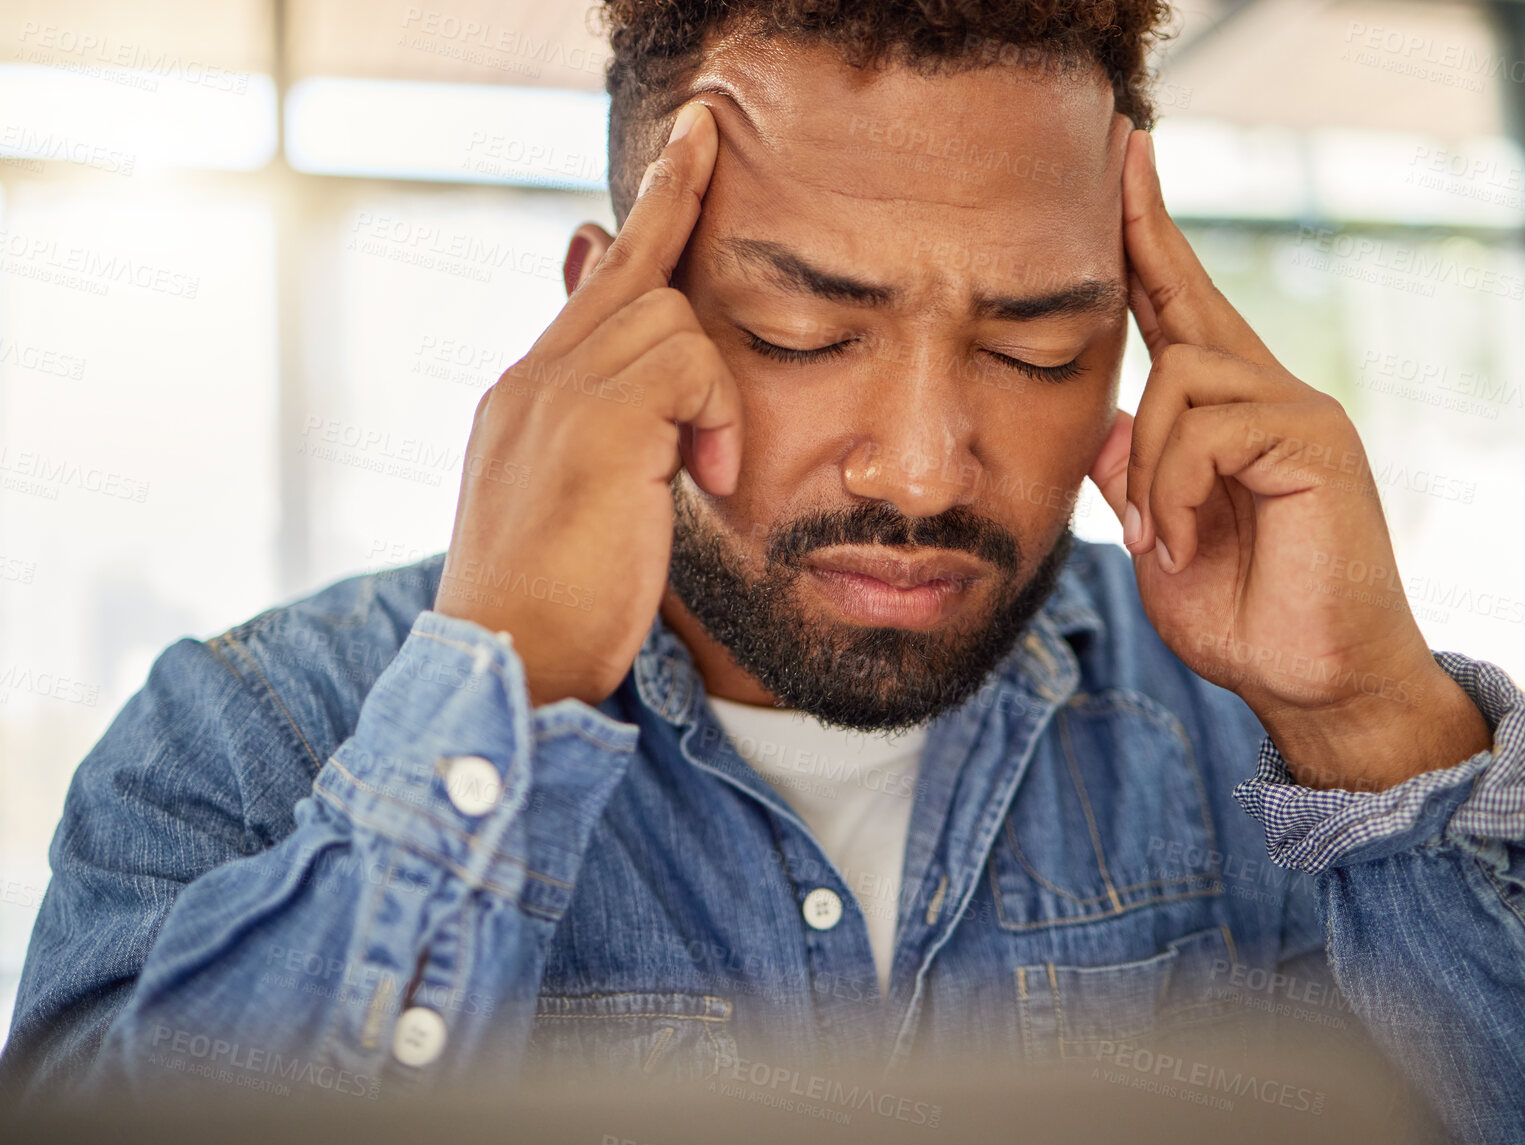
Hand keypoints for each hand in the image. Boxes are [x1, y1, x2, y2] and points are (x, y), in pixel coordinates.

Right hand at [435, 102, 738, 707]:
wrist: (511, 666)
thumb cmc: (559, 600)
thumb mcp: (584, 498)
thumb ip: (613, 423)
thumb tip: (634, 409)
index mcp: (531, 396)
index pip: (598, 286)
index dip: (643, 221)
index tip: (680, 156)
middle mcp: (534, 378)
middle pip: (631, 269)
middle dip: (675, 200)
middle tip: (703, 129)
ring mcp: (555, 393)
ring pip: (671, 316)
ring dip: (711, 392)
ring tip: (702, 470)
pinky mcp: (594, 421)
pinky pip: (691, 361)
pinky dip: (717, 416)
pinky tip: (704, 478)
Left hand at [1090, 128, 1489, 790]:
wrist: (1315, 683)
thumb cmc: (1246, 619)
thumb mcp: (1163, 541)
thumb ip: (1133, 480)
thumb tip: (1101, 422)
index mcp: (1230, 415)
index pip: (1179, 313)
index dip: (1147, 242)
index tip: (1123, 168)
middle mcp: (1270, 394)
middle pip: (1188, 298)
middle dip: (1143, 231)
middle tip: (1120, 148)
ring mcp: (1299, 410)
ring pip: (1179, 379)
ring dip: (1148, 468)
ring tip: (1160, 539)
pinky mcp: (1317, 439)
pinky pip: (1210, 427)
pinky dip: (1176, 489)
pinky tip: (1183, 541)